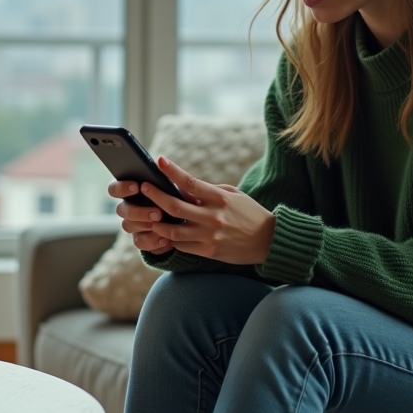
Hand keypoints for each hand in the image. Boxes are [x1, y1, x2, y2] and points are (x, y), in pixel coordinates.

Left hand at [110, 157, 274, 265]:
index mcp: (220, 198)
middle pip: (175, 206)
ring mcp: (210, 236)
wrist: (268, 241)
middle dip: (155, 196)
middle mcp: (213, 217)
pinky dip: (170, 239)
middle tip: (143, 187)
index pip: (190, 182)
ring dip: (156, 222)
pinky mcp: (209, 251)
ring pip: (173, 231)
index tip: (159, 161)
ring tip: (146, 214)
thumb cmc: (250, 213)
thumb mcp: (233, 195)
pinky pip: (182, 246)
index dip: (172, 171)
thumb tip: (184, 186)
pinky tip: (161, 232)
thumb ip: (209, 191)